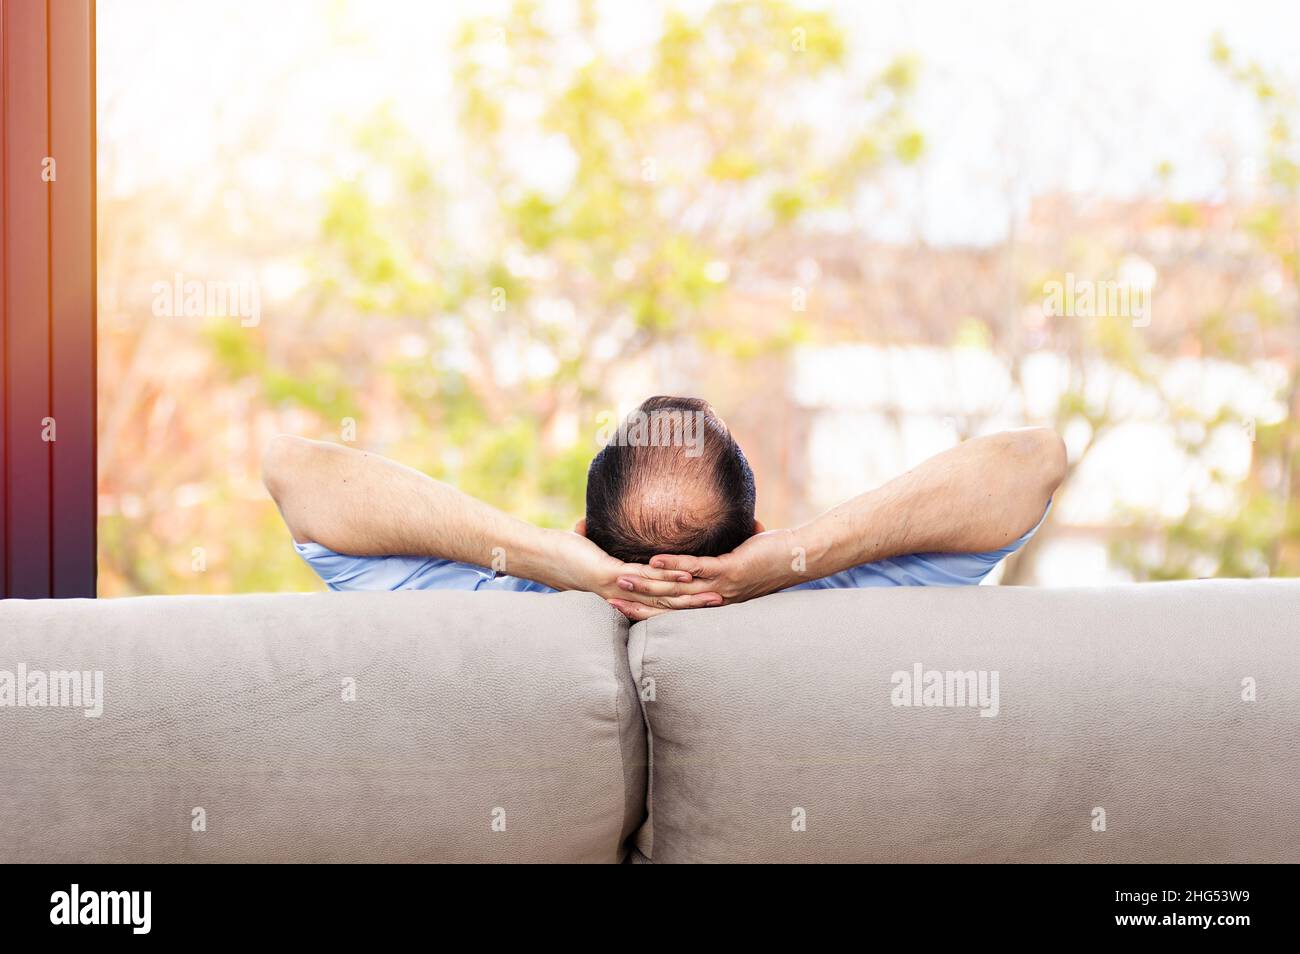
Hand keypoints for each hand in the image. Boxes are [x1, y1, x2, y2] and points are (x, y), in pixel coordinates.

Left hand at [540, 530, 722, 617]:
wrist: (541, 554)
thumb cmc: (562, 552)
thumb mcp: (587, 547)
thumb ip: (596, 539)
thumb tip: (592, 526)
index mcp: (622, 591)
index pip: (659, 600)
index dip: (684, 601)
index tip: (709, 599)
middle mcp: (623, 595)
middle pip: (666, 604)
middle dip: (695, 604)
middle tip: (724, 603)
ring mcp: (618, 588)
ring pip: (660, 594)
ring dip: (689, 595)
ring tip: (716, 594)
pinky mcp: (610, 576)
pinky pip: (645, 578)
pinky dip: (667, 576)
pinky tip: (687, 573)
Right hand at [609, 529, 798, 619]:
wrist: (798, 558)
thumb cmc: (772, 556)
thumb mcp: (742, 557)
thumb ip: (726, 551)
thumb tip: (721, 532)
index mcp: (714, 599)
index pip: (674, 609)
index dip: (648, 608)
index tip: (621, 605)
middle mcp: (714, 598)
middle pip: (669, 605)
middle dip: (638, 601)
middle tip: (609, 598)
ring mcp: (721, 586)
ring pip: (676, 589)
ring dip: (647, 583)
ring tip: (620, 577)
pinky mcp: (729, 570)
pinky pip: (696, 568)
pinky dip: (673, 565)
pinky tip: (653, 560)